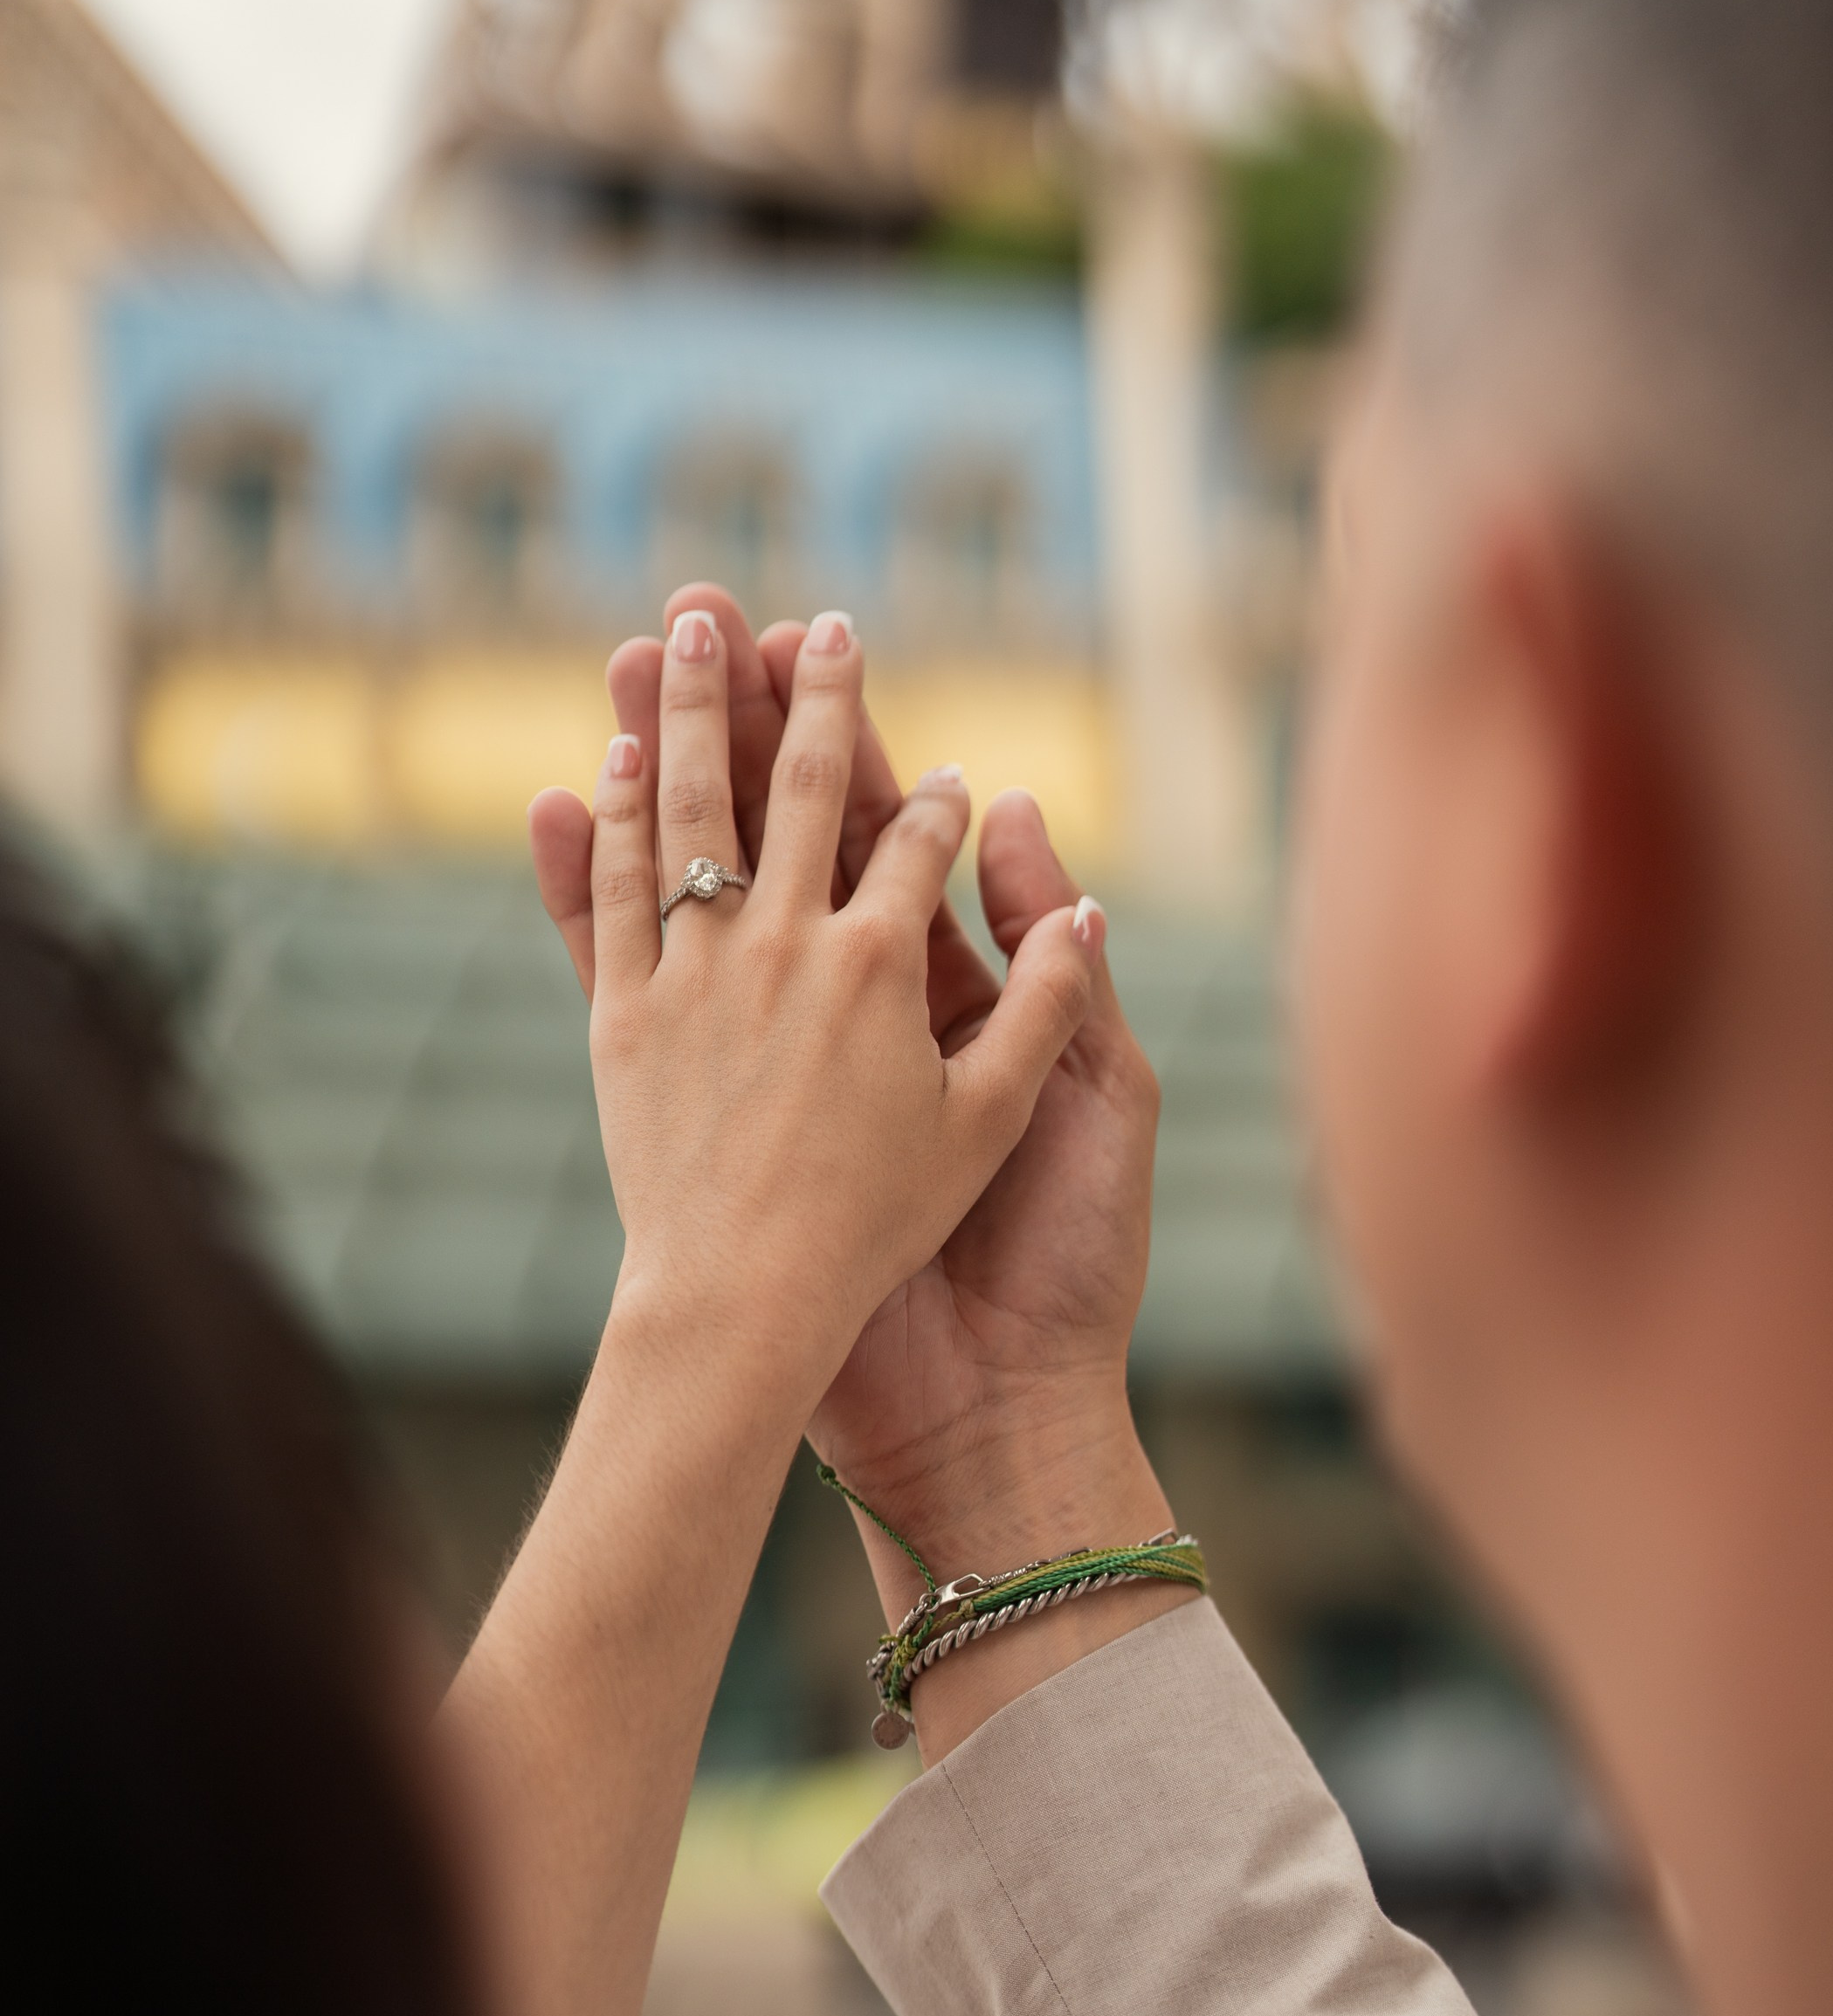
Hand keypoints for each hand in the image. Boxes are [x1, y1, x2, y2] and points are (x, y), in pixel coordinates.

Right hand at [534, 590, 1192, 1752]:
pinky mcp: (700, 1099)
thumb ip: (1056, 960)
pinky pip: (627, 970)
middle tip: (695, 610)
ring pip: (696, 876)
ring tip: (615, 671)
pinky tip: (558, 803)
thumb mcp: (1092, 1093)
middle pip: (779, 828)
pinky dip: (587, 890)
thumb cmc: (1063, 1262)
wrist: (982, 1405)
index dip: (847, 736)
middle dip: (738, 717)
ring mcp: (762, 1046)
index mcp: (940, 988)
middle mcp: (845, 1003)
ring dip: (655, 770)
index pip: (884, 828)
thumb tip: (1014, 810)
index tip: (813, 638)